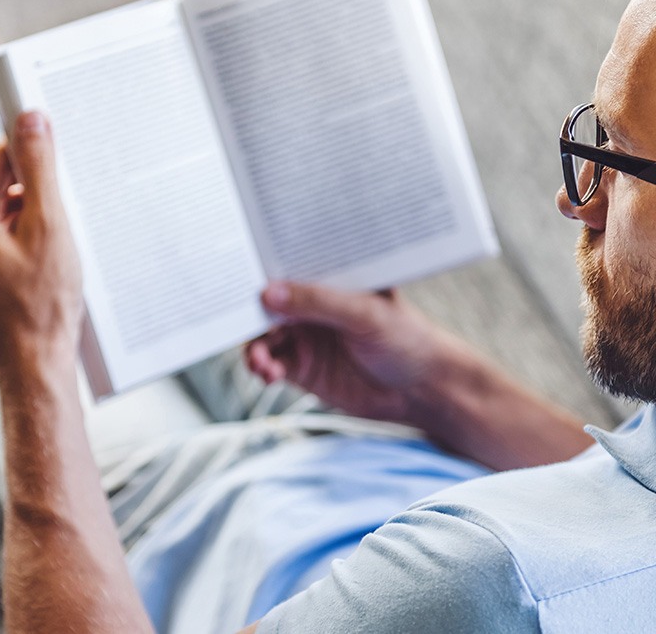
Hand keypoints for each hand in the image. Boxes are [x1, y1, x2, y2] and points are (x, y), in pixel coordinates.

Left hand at [0, 112, 82, 372]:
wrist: (36, 362)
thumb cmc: (44, 302)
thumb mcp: (50, 226)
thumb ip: (39, 168)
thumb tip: (32, 118)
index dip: (32, 150)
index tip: (62, 147)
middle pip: (0, 183)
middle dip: (37, 189)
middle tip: (69, 209)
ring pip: (4, 211)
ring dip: (36, 215)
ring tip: (62, 243)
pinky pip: (3, 236)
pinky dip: (30, 237)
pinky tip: (53, 259)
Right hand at [246, 282, 459, 421]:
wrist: (422, 390)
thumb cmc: (406, 338)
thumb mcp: (365, 313)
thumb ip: (318, 302)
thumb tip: (269, 292)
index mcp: (329, 278)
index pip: (289, 266)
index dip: (262, 268)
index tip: (238, 273)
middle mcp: (312, 304)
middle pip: (267, 302)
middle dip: (248, 310)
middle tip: (233, 319)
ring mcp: (305, 336)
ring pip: (263, 335)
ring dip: (254, 346)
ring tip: (260, 361)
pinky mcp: (303, 368)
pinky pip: (271, 364)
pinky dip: (263, 367)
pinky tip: (267, 373)